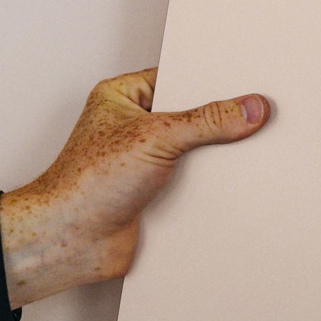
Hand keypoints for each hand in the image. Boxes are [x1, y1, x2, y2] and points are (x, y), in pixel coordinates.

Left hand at [0, 69, 269, 306]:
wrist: (69, 241)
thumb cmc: (84, 182)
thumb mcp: (156, 136)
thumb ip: (207, 121)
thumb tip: (248, 108)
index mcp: (124, 97)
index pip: (179, 78)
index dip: (212, 82)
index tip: (246, 85)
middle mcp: (134, 127)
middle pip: (192, 117)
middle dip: (217, 124)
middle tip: (251, 119)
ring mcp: (146, 162)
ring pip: (195, 152)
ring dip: (213, 161)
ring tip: (241, 155)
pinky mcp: (156, 194)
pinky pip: (194, 184)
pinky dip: (209, 189)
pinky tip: (226, 187)